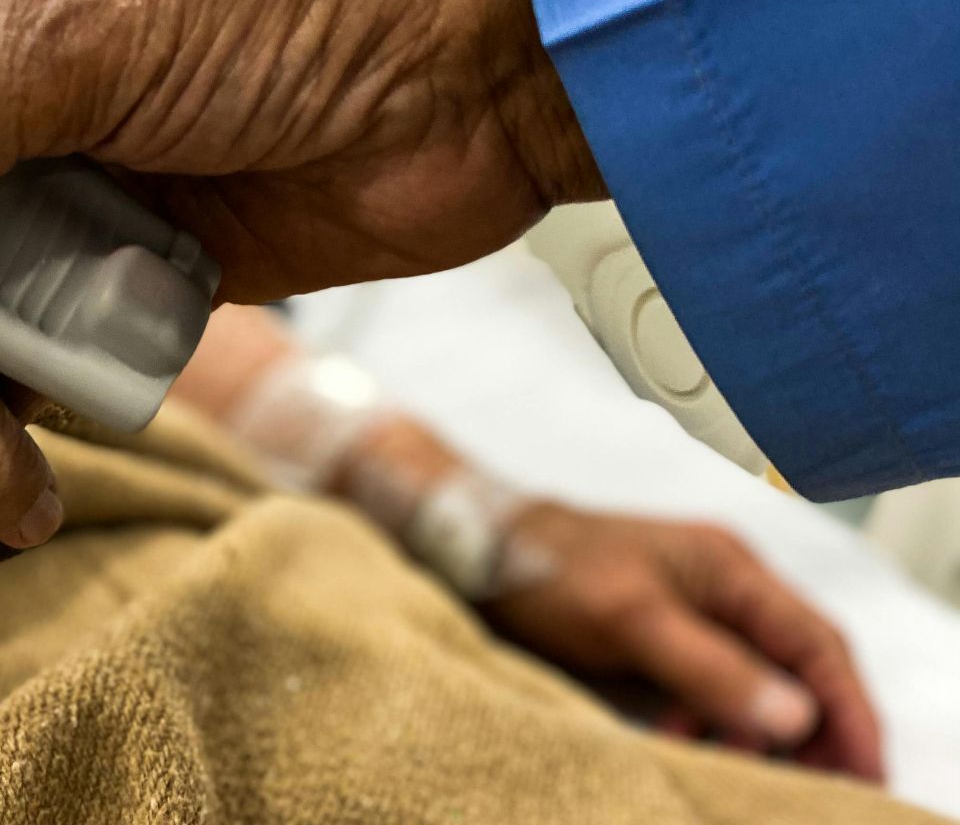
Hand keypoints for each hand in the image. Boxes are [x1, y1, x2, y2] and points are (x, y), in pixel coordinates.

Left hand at [482, 505, 883, 780]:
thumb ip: (709, 665)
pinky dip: (711, 726)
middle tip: (821, 791)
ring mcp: (688, 616)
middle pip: (797, 668)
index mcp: (729, 570)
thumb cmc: (546, 566)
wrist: (472, 550)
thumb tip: (796, 716)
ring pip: (753, 685)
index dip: (849, 710)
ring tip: (748, 773)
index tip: (866, 770)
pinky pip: (707, 692)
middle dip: (815, 730)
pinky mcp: (655, 643)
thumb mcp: (630, 618)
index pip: (818, 644)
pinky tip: (688, 745)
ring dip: (758, 733)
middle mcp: (720, 591)